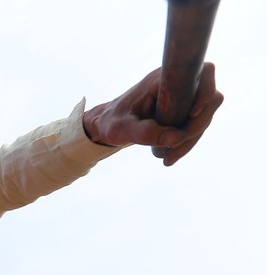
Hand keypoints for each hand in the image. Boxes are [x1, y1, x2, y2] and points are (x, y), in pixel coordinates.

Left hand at [82, 63, 221, 165]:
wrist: (108, 125)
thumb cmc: (112, 122)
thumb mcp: (121, 129)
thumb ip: (145, 133)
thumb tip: (176, 138)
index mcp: (163, 79)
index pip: (202, 73)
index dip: (206, 90)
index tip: (192, 114)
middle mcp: (178, 83)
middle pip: (209, 100)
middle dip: (195, 128)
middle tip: (173, 150)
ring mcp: (183, 96)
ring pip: (204, 116)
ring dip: (190, 140)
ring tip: (166, 158)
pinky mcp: (184, 109)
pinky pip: (196, 125)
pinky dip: (186, 142)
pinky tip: (170, 156)